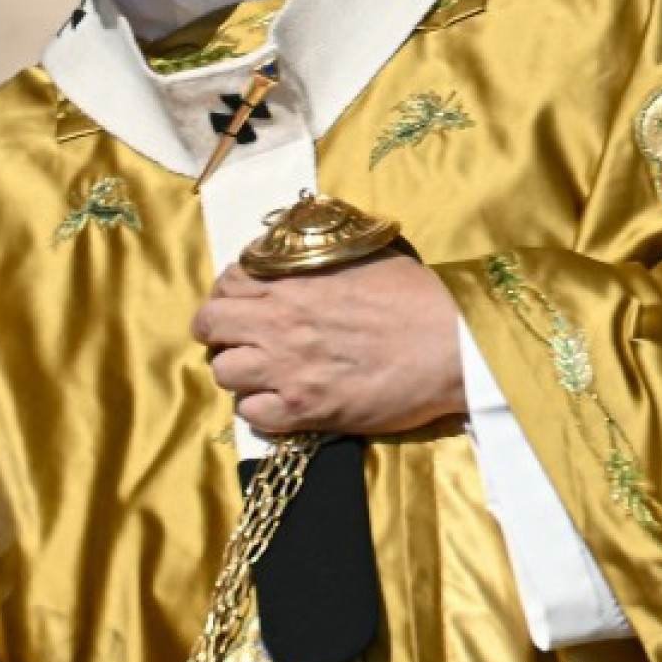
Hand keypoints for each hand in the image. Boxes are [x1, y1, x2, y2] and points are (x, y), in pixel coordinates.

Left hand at [191, 252, 465, 436]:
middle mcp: (279, 322)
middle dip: (218, 331)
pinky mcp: (303, 410)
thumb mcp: (365, 254)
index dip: (229, 293)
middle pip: (209, 325)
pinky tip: (282, 403)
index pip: (227, 281)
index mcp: (292, 280)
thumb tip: (306, 246)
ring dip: (239, 372)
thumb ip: (324, 253)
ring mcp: (287, 368)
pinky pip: (250, 415)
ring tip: (264, 374)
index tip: (243, 303)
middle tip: (241, 340)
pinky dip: (260, 410)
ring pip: (223, 372)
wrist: (452, 346)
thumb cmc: (417, 297)